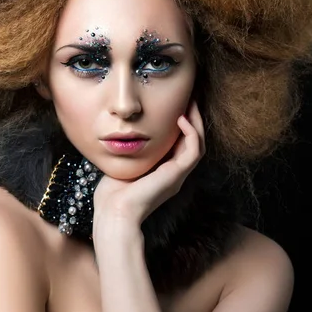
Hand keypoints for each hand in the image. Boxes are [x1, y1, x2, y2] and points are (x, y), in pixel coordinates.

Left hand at [92, 100, 205, 231]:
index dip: (181, 124)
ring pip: (198, 144)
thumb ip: (131, 150)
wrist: (115, 213)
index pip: (180, 143)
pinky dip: (191, 133)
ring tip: (190, 103)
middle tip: (190, 97)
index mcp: (164, 172)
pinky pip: (194, 150)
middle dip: (193, 118)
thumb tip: (124, 132)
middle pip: (193, 141)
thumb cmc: (113, 194)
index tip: (176, 104)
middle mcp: (175, 173)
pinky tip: (181, 119)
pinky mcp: (177, 175)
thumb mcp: (124, 164)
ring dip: (196, 122)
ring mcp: (178, 175)